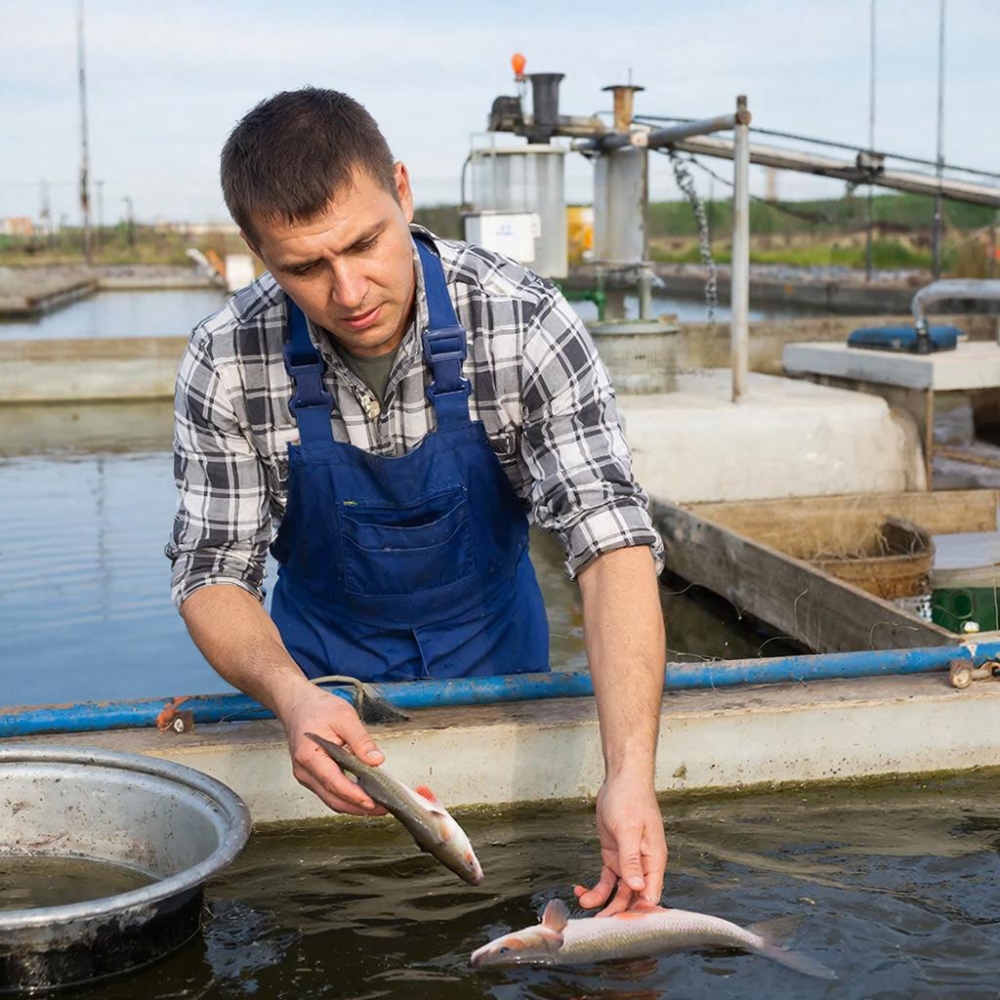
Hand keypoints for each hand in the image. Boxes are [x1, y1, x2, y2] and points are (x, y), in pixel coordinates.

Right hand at [280, 682, 387, 816]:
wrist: (298, 705)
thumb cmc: (318, 709)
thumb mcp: (345, 717)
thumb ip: (361, 741)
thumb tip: (376, 761)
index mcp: (310, 756)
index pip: (334, 783)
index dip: (355, 796)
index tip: (375, 802)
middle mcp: (304, 771)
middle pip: (333, 798)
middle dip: (359, 807)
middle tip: (384, 808)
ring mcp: (306, 776)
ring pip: (331, 800)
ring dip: (354, 805)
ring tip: (378, 805)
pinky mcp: (311, 777)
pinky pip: (329, 792)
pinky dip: (347, 798)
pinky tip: (364, 795)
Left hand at [573, 774, 666, 915]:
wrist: (621, 780)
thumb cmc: (631, 799)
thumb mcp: (629, 829)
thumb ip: (632, 859)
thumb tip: (637, 887)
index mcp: (654, 860)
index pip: (650, 893)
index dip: (639, 911)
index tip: (623, 925)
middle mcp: (643, 864)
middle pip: (633, 897)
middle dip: (617, 912)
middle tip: (600, 924)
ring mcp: (627, 861)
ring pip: (618, 891)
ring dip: (603, 902)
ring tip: (585, 907)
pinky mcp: (613, 856)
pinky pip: (606, 879)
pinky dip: (595, 888)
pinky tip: (581, 891)